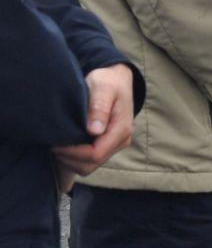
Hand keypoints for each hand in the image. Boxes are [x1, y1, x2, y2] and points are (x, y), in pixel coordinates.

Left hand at [50, 63, 136, 185]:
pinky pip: (88, 162)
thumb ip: (99, 107)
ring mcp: (115, 145)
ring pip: (88, 167)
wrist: (117, 80)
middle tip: (53, 145)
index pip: (95, 154)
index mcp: (121, 129)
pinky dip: (73, 158)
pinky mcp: (108, 146)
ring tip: (58, 145)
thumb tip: (95, 131)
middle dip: (68, 159)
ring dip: (69, 161)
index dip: (73, 153)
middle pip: (90, 165)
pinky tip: (65, 145)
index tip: (56, 143)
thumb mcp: (103, 88)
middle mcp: (121, 141)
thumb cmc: (108, 82)